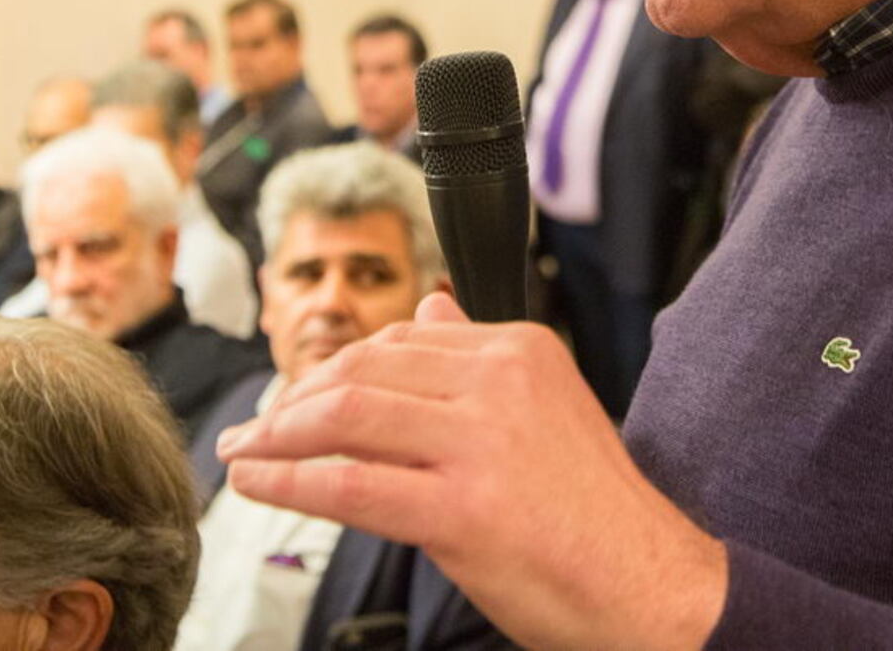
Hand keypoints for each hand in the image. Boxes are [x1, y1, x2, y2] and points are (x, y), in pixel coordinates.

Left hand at [218, 292, 726, 650]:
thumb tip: (431, 309)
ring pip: (346, 417)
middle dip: (293, 400)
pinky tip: (260, 484)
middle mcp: (499, 382)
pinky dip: (290, 481)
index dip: (333, 369)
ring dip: (277, 436)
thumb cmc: (593, 510)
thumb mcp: (546, 407)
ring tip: (244, 453)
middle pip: (364, 370)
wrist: (648, 583)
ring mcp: (481, 443)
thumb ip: (479, 358)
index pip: (400, 341)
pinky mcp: (464, 509)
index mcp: (520, 350)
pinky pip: (350, 484)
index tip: (295, 399)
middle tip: (255, 427)